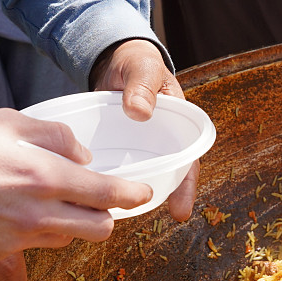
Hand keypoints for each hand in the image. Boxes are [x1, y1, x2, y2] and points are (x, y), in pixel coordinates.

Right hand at [0, 108, 154, 260]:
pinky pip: (35, 246)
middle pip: (99, 229)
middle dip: (106, 215)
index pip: (107, 195)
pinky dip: (39, 232)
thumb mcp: (8, 121)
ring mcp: (17, 239)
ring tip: (50, 200)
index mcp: (44, 177)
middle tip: (97, 198)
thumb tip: (81, 157)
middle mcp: (37, 215)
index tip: (142, 193)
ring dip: (71, 223)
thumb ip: (54, 137)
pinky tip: (19, 211)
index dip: (132, 195)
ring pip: (67, 239)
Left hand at [91, 38, 197, 220]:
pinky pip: (115, 168)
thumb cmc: (136, 63)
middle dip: (163, 199)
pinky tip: (94, 198)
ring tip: (117, 217)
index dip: (185, 185)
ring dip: (131, 196)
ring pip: (139, 176)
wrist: (114, 61)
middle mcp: (159, 141)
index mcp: (176, 124)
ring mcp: (136, 146)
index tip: (180, 209)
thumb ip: (142, 86)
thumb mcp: (142, 68)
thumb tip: (139, 112)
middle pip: (165, 174)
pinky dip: (108, 182)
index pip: (186, 159)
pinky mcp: (115, 147)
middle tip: (155, 219)